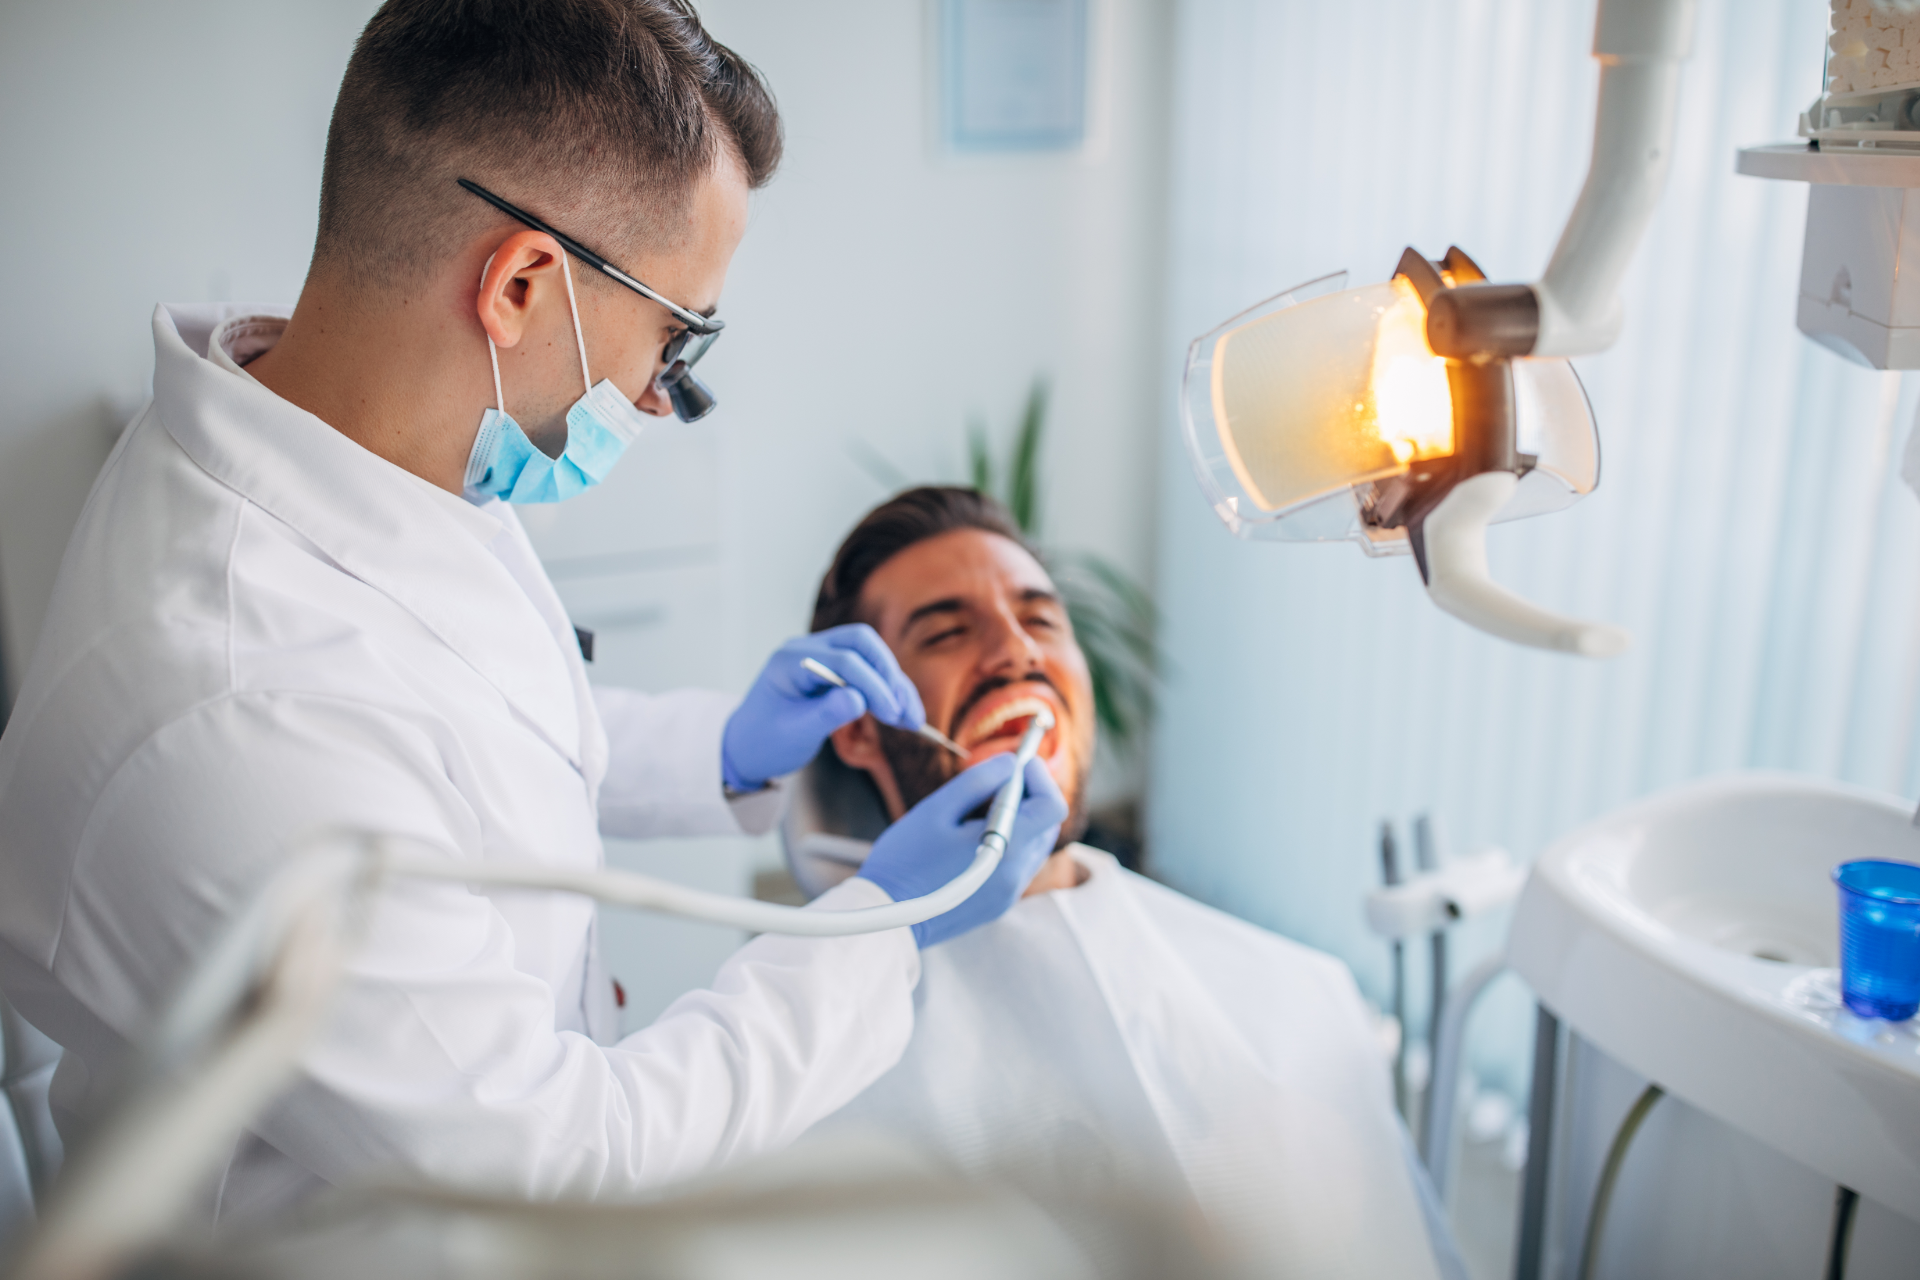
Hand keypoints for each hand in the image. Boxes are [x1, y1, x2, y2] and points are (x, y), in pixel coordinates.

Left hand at [721, 624, 924, 791]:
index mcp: (789, 660)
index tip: (892, 714)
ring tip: (912, 719)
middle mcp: (806, 649)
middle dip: (888, 675)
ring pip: (870, 655)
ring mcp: (821, 656)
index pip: (843, 661)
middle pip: (861, 643)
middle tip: (904, 711)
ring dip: (893, 683)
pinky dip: (886, 690)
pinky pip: (867, 670)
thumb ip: (825, 714)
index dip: (873, 686)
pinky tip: (902, 713)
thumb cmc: (764, 742)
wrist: (747, 748)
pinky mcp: (833, 669)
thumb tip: (859, 700)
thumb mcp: (794, 733)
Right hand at [858, 755, 1066, 948]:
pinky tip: (974, 838)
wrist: (887, 915)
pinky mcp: (999, 904)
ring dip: (1019, 820)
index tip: (1016, 764)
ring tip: (980, 810)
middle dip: (1029, 796)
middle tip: (996, 781)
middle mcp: (1017, 875)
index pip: (1053, 806)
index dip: (1039, 778)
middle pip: (1047, 826)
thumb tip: (1010, 764)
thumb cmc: (905, 859)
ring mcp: (1010, 893)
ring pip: (1034, 845)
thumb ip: (979, 781)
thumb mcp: (938, 809)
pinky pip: (1018, 865)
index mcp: (1008, 849)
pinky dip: (1009, 843)